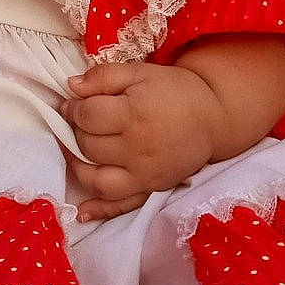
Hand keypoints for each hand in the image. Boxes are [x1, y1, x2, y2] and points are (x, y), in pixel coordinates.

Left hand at [61, 60, 222, 222]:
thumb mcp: (140, 73)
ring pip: (97, 180)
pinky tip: (83, 212)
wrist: (214, 118)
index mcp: (134, 115)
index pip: (87, 117)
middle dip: (75, 133)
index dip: (72, 109)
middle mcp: (137, 149)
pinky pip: (122, 205)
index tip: (70, 104)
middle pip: (89, 146)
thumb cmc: (175, 91)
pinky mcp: (152, 189)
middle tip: (76, 123)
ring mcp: (144, 174)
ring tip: (73, 152)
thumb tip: (71, 87)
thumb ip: (104, 77)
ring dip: (78, 167)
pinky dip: (101, 210)